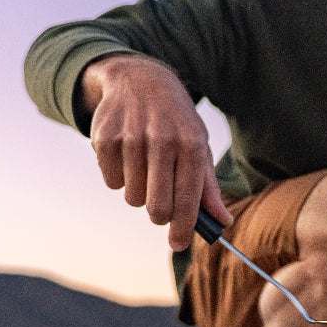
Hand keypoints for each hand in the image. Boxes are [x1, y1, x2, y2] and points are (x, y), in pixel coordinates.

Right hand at [82, 54, 232, 249]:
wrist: (140, 80)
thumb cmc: (176, 122)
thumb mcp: (198, 146)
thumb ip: (208, 187)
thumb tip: (223, 222)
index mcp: (191, 144)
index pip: (189, 198)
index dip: (184, 227)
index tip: (179, 245)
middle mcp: (162, 139)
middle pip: (156, 205)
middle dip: (160, 215)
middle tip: (161, 209)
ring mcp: (131, 138)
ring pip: (133, 197)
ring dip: (140, 192)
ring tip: (146, 168)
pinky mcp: (104, 138)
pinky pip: (110, 182)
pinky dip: (119, 178)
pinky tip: (127, 156)